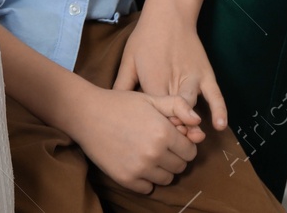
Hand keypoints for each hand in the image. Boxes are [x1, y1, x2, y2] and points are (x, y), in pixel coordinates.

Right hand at [73, 86, 201, 192]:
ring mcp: (139, 168)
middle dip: (174, 156)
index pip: (191, 151)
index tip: (171, 137)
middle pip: (180, 167)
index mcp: (163, 132)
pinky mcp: (126, 179)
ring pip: (166, 179)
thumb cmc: (121, 104)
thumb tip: (199, 122)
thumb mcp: (151, 98)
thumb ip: (178, 106)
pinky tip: (135, 161)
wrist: (86, 114)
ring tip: (147, 152)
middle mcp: (154, 153)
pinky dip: (145, 178)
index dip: (183, 143)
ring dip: (161, 169)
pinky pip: (148, 188)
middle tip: (159, 143)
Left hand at [113, 21, 226, 133]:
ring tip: (191, 138)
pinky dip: (219, 110)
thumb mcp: (128, 59)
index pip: (153, 111)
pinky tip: (220, 126)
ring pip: (192, 106)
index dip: (153, 127)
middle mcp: (173, 81)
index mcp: (152, 80)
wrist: (169, 13)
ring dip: (191, 124)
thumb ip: (122, 84)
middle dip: (173, 129)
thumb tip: (110, 106)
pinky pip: (215, 95)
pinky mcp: (206, 74)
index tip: (150, 139)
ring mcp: (192, 78)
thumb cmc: (145, 37)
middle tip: (171, 143)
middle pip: (174, 113)